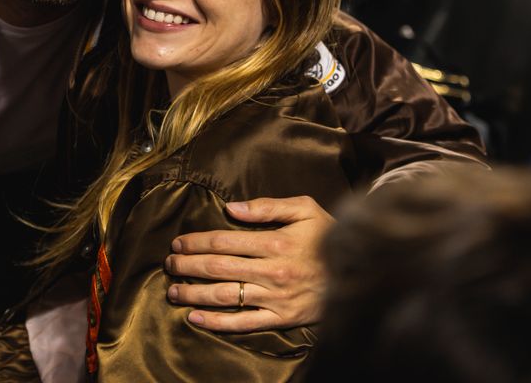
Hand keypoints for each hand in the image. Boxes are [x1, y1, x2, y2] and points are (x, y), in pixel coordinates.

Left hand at [164, 196, 333, 331]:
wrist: (362, 271)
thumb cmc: (329, 236)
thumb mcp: (305, 209)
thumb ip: (267, 207)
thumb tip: (231, 208)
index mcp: (274, 242)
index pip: (223, 241)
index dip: (196, 242)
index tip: (178, 242)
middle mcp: (271, 271)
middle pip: (218, 267)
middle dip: (187, 265)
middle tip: (168, 263)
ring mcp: (275, 298)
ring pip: (224, 296)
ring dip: (193, 292)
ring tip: (172, 290)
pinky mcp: (281, 319)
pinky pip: (242, 323)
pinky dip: (215, 322)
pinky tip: (194, 316)